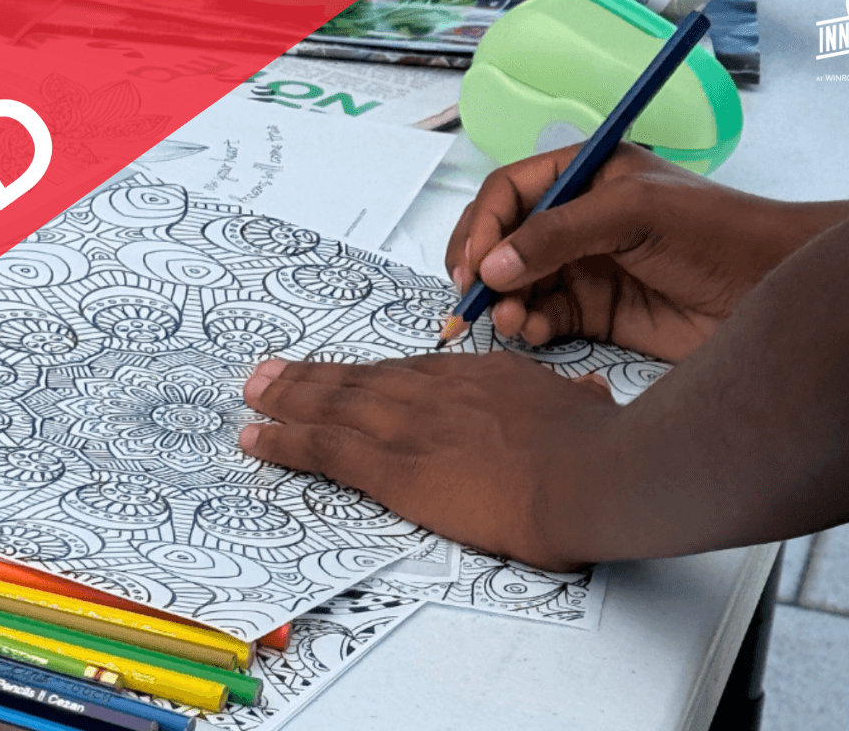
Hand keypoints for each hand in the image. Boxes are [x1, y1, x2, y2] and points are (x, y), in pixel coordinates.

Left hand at [240, 354, 619, 570]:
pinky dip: (283, 441)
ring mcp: (409, 426)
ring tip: (251, 396)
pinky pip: (323, 449)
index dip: (367, 376)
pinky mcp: (393, 468)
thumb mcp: (587, 409)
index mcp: (477, 378)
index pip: (408, 374)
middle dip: (310, 378)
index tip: (344, 375)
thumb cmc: (597, 449)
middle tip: (270, 374)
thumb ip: (573, 400)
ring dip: (285, 400)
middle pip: (358, 381)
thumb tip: (589, 394)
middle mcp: (433, 392)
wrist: (589, 473)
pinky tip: (256, 438)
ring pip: (330, 406)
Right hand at [445, 144, 848, 361]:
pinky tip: (533, 332)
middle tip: (473, 297)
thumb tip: (490, 266)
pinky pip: (541, 317)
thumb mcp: (632, 215)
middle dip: (482, 267)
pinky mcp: (596, 312)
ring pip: (516, 283)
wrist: (773, 291)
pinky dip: (527, 326)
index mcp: (584, 175)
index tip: (473, 264)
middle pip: (502, 239)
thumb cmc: (716, 233)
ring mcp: (583, 267)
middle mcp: (576, 218)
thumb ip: (558, 235)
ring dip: (502, 302)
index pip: (509, 192)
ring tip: (510, 320)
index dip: (484, 225)